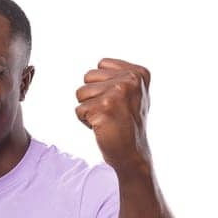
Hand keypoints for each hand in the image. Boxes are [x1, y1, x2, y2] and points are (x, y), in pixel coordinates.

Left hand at [75, 58, 152, 172]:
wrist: (133, 153)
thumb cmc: (128, 123)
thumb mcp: (133, 93)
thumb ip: (120, 75)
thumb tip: (99, 64)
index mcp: (138, 73)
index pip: (100, 65)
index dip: (102, 85)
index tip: (118, 101)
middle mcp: (130, 80)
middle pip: (88, 76)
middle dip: (93, 96)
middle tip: (111, 112)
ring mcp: (117, 93)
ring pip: (80, 93)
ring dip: (88, 109)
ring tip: (107, 119)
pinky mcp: (103, 108)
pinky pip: (78, 110)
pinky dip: (86, 122)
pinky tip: (103, 128)